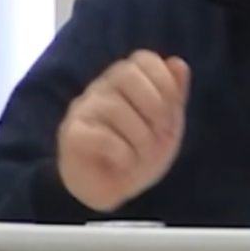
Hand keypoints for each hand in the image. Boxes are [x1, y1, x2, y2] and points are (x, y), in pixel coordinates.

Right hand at [55, 50, 190, 211]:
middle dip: (154, 104)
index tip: (173, 112)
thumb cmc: (135, 155)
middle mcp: (101, 89)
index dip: (164, 81)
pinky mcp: (72, 135)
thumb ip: (173, 95)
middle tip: (160, 133)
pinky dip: (122, 153)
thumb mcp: (165, 127)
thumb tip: (177, 63)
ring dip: (140, 138)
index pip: (143, 59)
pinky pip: (99, 135)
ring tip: (141, 156)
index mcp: (125, 83)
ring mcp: (84, 110)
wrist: (109, 191)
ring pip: (115, 107)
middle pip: (126, 72)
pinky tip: (124, 163)